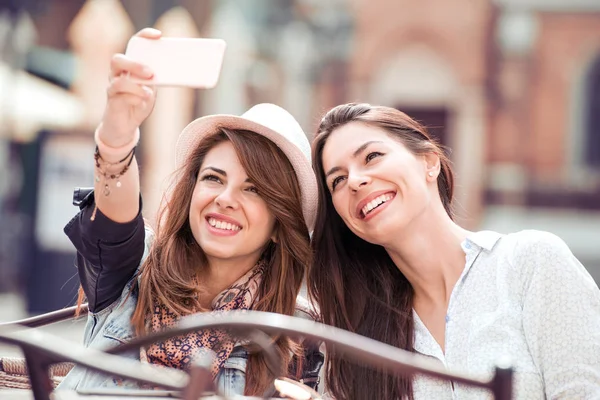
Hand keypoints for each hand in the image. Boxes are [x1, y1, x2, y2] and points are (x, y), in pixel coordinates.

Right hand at [98, 28, 160, 147]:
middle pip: (118, 60)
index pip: (133, 45)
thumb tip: (174, 73)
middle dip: (135, 65)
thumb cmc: (139, 103)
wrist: (125, 125)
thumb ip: (157, 81)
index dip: (144, 37)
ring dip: (135, 85)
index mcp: (130, 66)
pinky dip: (134, 98)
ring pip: (118, 80)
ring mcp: (113, 87)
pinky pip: (120, 96)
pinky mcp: (112, 101)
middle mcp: (118, 74)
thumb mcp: (152, 90)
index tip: (158, 36)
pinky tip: (142, 102)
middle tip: (151, 73)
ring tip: (148, 92)